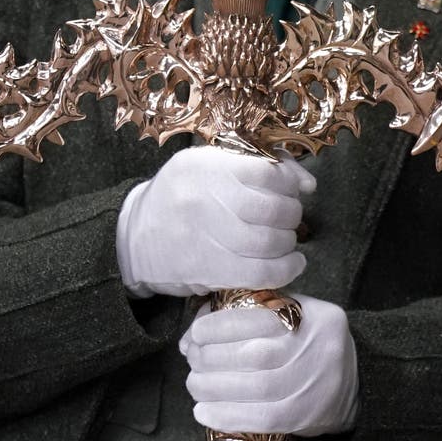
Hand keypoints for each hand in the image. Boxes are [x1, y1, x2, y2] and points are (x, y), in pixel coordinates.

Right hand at [116, 145, 314, 297]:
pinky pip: (260, 274)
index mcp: (205, 168)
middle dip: (292, 215)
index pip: (266, 173)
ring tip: (286, 240)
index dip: (290, 183)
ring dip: (289, 243)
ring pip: (270, 244)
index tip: (293, 190)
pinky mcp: (208, 271)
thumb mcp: (208, 166)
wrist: (133, 239)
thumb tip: (307, 184)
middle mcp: (204, 201)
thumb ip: (258, 166)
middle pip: (272, 210)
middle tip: (289, 217)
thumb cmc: (180, 197)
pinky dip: (286, 270)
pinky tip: (291, 263)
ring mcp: (205, 239)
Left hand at [180, 293, 357, 436]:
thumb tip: (197, 327)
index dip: (220, 327)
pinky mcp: (305, 416)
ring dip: (214, 388)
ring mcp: (314, 384)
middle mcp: (318, 348)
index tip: (196, 333)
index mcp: (312, 316)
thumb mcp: (291, 316)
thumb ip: (251, 311)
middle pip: (256, 355)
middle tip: (192, 360)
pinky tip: (203, 412)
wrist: (354, 384)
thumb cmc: (307, 345)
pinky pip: (262, 419)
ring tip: (194, 384)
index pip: (260, 318)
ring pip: (257, 388)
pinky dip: (228, 416)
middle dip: (212, 358)